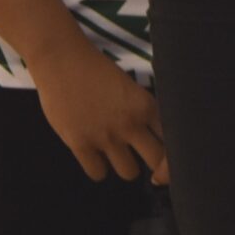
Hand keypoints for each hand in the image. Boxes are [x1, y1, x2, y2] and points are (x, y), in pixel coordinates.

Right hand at [32, 40, 168, 183]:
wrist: (62, 61)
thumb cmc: (96, 71)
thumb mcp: (130, 88)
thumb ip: (143, 112)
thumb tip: (155, 137)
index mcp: (146, 105)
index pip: (173, 140)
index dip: (172, 151)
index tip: (166, 155)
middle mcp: (130, 123)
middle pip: (157, 161)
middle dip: (154, 164)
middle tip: (144, 157)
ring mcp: (106, 136)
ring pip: (129, 173)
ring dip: (126, 165)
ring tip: (118, 154)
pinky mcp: (80, 144)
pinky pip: (98, 174)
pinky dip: (99, 168)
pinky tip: (96, 155)